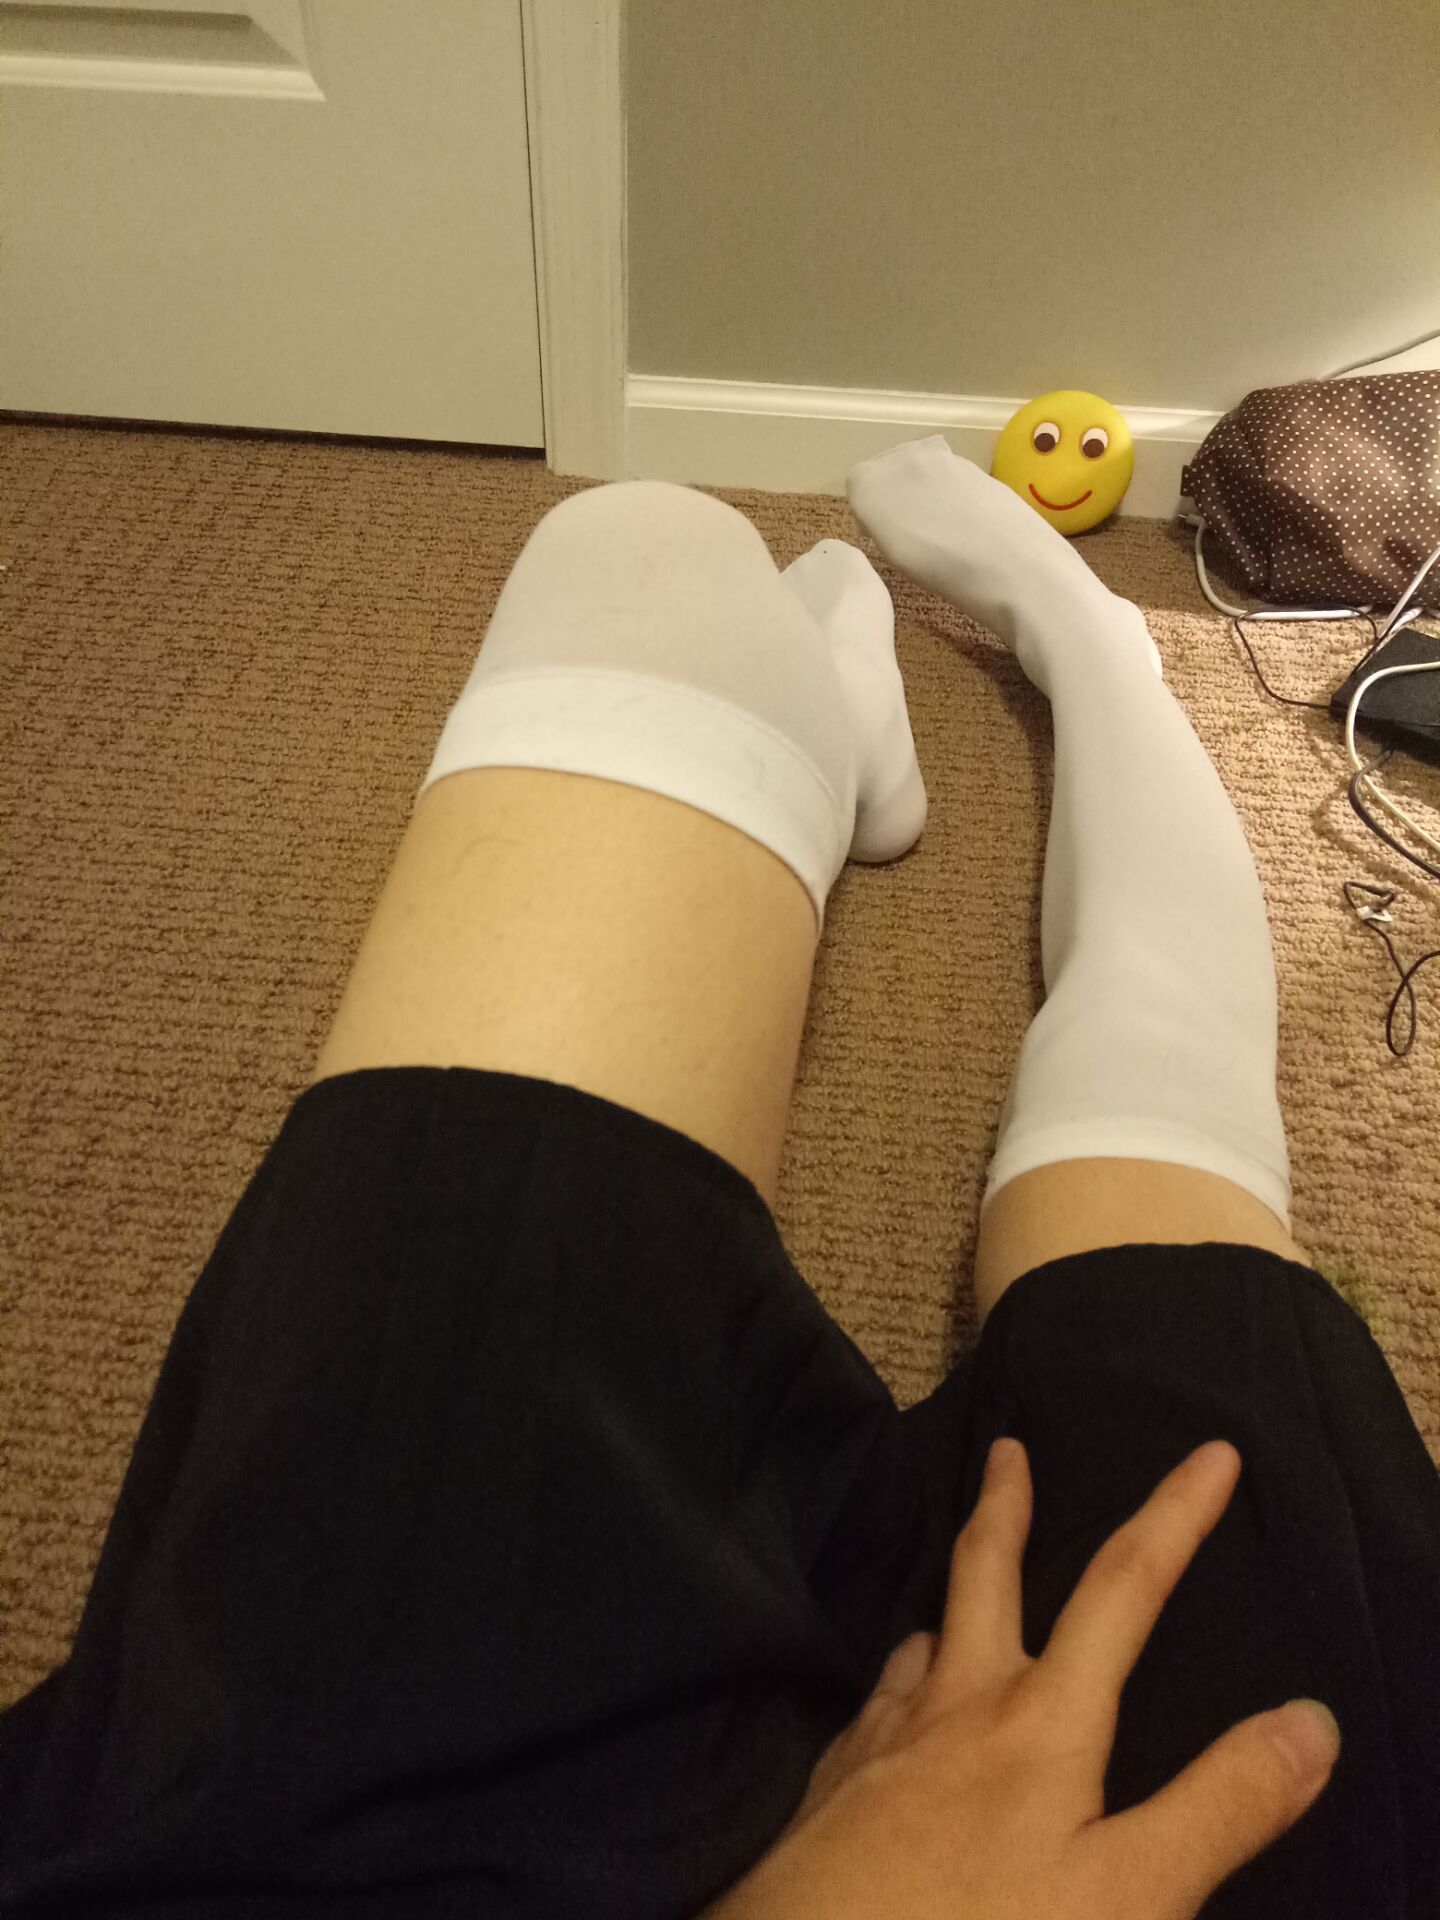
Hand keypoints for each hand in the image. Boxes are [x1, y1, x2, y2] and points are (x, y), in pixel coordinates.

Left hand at [699, 1438, 1339, 1919]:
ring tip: (952, 1596)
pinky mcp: (834, 1787)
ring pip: (920, 1641)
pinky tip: (893, 1713)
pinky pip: (873, 1708)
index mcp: (1040, 1719)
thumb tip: (1312, 1720)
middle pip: (985, 1574)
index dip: (1174, 1514)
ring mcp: (883, 1741)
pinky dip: (897, 1688)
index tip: (1211, 1451)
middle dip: (1005, 1504)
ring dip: (945, 1605)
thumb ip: (1219, 1807)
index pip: (1124, 1588)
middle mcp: (956, 1705)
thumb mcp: (1131, 1893)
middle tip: (1004, 1446)